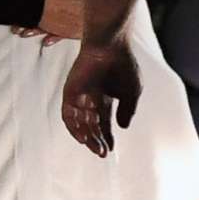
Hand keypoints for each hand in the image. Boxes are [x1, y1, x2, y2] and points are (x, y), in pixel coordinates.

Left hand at [60, 38, 140, 158]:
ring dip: (86, 136)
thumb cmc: (122, 65)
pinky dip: (74, 126)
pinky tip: (82, 136)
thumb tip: (122, 128)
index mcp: (105, 99)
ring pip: (79, 122)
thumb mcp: (131, 92)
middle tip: (102, 153)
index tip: (110, 150)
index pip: (103, 123)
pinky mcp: (70, 91)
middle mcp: (90, 99)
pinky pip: (68, 113)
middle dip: (96, 140)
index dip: (106, 137)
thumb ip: (127, 110)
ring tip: (94, 147)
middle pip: (91, 126)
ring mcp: (79, 95)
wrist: (110, 46)